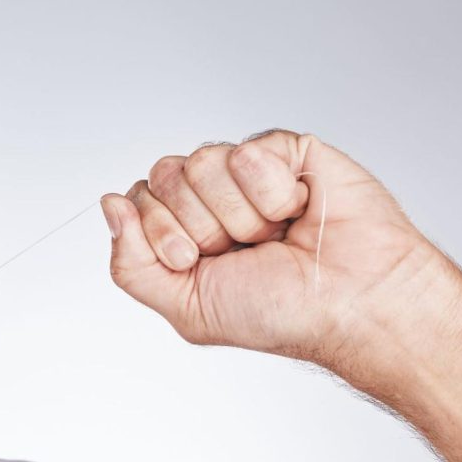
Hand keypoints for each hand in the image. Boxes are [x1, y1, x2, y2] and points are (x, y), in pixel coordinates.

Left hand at [101, 129, 452, 366]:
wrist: (351, 302)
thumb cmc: (280, 312)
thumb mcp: (185, 306)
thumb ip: (131, 264)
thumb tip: (109, 205)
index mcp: (181, 229)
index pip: (135, 201)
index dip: (160, 234)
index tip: (196, 262)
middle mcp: (209, 196)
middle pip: (161, 176)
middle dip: (199, 226)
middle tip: (241, 251)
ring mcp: (246, 170)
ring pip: (200, 162)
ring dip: (239, 215)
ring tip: (273, 235)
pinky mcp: (285, 149)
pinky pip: (248, 152)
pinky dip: (273, 193)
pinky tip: (298, 211)